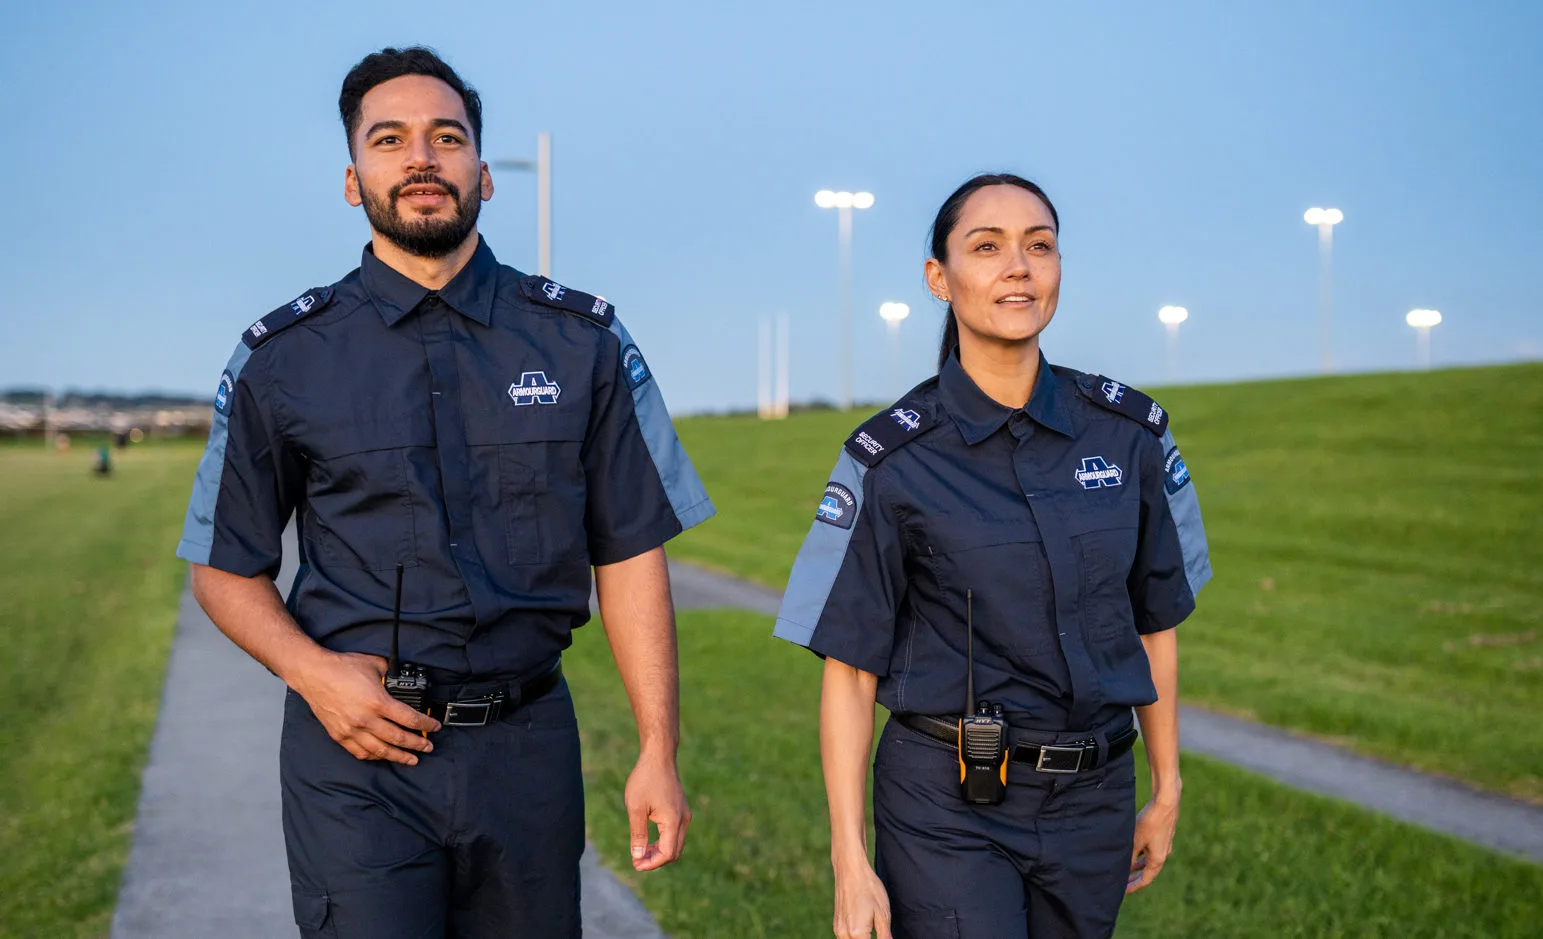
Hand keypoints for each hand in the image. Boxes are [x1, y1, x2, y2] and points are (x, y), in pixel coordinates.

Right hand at [292, 651, 439, 764]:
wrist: (313, 674)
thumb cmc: (342, 667)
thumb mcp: (374, 664)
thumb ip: (391, 673)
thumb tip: (401, 678)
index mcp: (378, 702)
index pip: (409, 719)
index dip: (426, 725)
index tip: (434, 727)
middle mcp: (366, 720)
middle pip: (398, 739)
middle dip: (417, 745)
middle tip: (428, 747)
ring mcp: (351, 730)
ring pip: (380, 751)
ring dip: (399, 756)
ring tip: (412, 759)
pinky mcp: (340, 735)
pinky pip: (360, 752)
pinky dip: (374, 757)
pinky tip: (383, 756)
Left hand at [625, 752, 689, 870]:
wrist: (658, 756)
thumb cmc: (645, 779)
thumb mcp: (636, 808)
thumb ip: (638, 834)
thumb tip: (638, 857)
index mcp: (673, 821)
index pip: (667, 853)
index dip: (652, 863)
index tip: (635, 865)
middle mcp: (683, 819)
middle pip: (674, 851)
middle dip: (656, 860)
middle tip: (636, 862)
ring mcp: (684, 814)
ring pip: (676, 843)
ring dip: (660, 851)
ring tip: (640, 852)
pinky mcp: (681, 809)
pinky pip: (675, 833)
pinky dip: (663, 841)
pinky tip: (649, 839)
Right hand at [832, 859, 890, 938]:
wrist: (850, 869)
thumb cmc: (868, 888)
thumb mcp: (883, 913)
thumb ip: (885, 936)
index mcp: (857, 933)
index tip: (884, 936)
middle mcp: (844, 934)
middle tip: (880, 931)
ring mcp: (838, 930)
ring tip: (873, 929)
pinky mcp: (837, 924)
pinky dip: (856, 938)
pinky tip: (865, 929)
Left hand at [1127, 794, 1179, 892]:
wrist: (1166, 803)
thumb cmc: (1150, 822)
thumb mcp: (1135, 841)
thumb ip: (1130, 857)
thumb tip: (1123, 869)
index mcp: (1158, 859)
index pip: (1145, 880)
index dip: (1133, 886)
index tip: (1123, 891)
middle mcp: (1163, 854)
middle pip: (1148, 871)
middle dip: (1134, 877)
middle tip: (1122, 881)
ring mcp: (1164, 844)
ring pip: (1149, 859)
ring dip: (1137, 864)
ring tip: (1125, 867)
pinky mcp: (1162, 835)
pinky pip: (1150, 849)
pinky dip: (1141, 853)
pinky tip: (1132, 849)